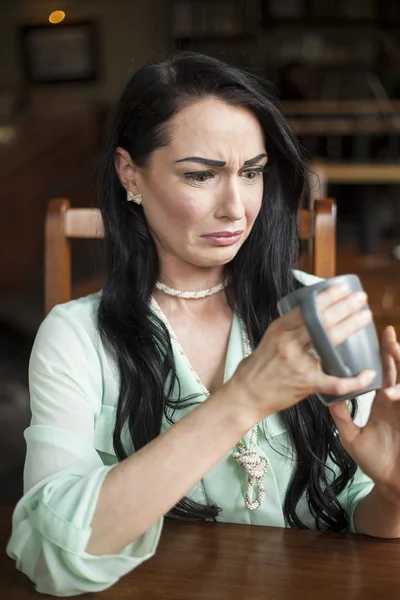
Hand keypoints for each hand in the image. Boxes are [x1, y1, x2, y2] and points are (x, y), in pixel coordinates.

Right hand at [234, 283, 375, 420]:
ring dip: (351, 326)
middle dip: (345, 305)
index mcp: (280, 329)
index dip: (327, 296)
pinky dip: (354, 380)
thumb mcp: (271, 337)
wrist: (247, 394)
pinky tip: (367, 374)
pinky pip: (334, 382)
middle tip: (361, 298)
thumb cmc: (260, 366)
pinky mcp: (306, 384)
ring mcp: (298, 363)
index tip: (343, 287)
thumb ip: (290, 326)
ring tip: (365, 317)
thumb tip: (313, 311)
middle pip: (322, 319)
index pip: (307, 307)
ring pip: (330, 340)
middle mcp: (288, 342)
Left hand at [329, 326, 399, 502]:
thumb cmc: (374, 462)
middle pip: (397, 370)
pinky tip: (391, 393)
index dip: (380, 355)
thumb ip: (342, 415)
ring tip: (393, 353)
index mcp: (382, 402)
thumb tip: (326, 394)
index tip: (373, 337)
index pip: (382, 373)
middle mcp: (397, 402)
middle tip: (387, 333)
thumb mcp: (352, 436)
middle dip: (394, 352)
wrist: (393, 485)